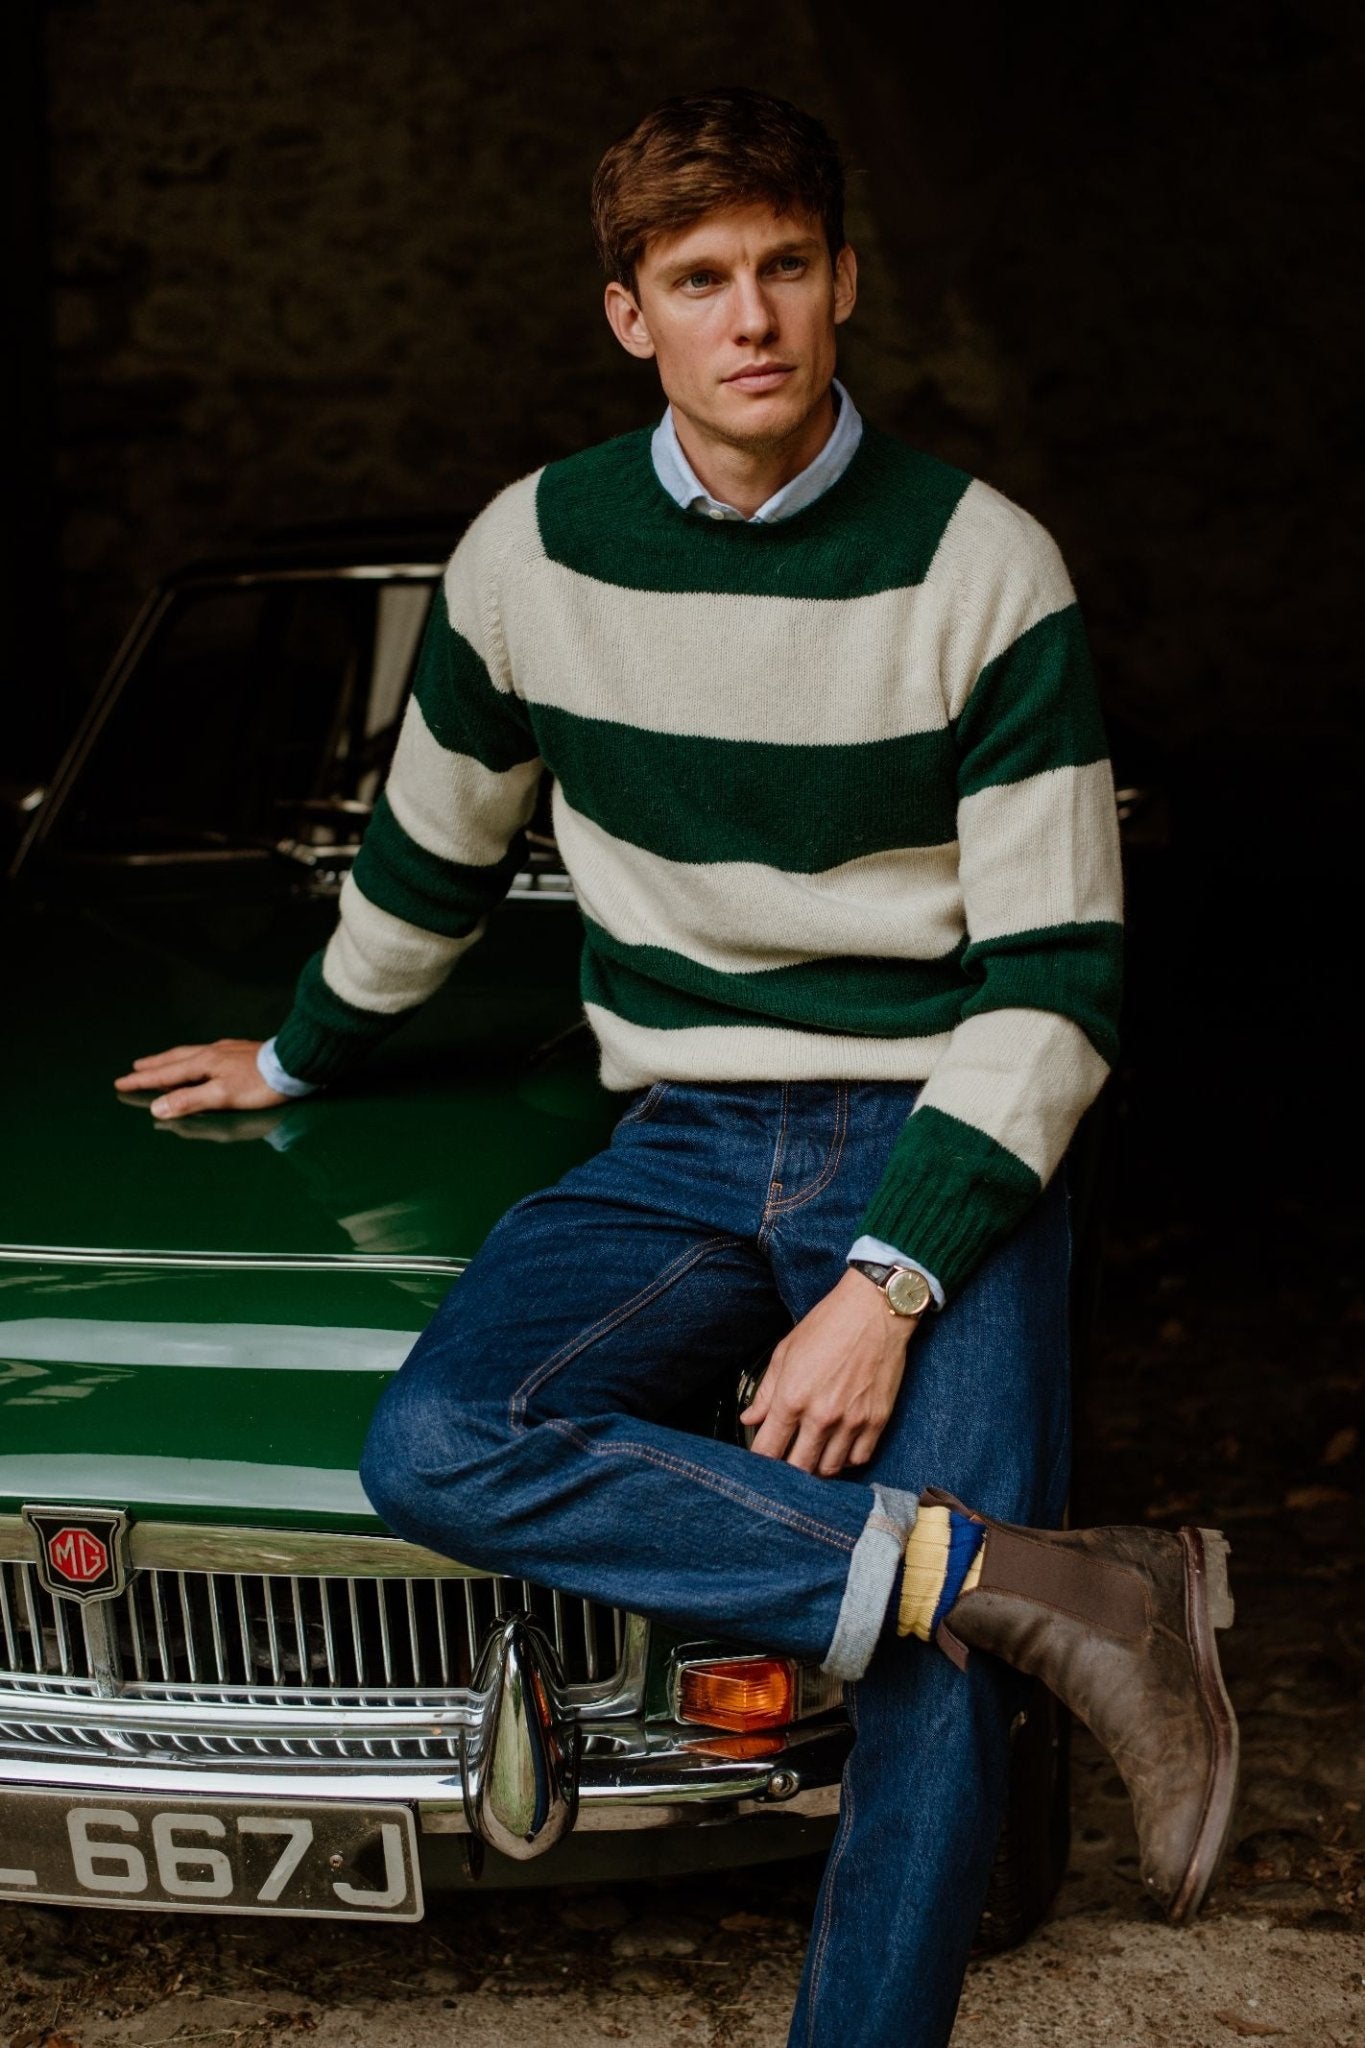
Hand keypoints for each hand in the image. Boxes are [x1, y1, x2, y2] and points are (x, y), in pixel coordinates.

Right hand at [113, 1039, 287, 1119]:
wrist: (294, 1065)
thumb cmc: (260, 1084)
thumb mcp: (222, 1097)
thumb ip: (190, 1101)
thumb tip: (158, 1107)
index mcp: (203, 1063)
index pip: (166, 1075)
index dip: (143, 1081)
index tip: (122, 1082)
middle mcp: (211, 1052)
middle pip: (175, 1059)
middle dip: (153, 1066)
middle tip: (135, 1068)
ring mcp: (226, 1050)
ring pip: (190, 1054)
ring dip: (171, 1060)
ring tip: (160, 1062)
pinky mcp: (240, 1051)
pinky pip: (205, 1053)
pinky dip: (191, 1058)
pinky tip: (199, 1059)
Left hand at [740, 1267, 919, 1476]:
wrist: (874, 1311)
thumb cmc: (828, 1325)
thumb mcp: (785, 1353)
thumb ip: (766, 1392)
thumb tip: (750, 1417)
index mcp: (792, 1398)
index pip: (768, 1450)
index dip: (760, 1461)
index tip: (760, 1460)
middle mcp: (821, 1416)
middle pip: (798, 1468)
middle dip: (788, 1470)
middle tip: (785, 1462)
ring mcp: (852, 1421)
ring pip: (830, 1469)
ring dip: (817, 1468)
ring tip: (811, 1456)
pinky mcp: (877, 1420)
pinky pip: (859, 1458)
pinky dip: (846, 1460)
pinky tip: (838, 1448)